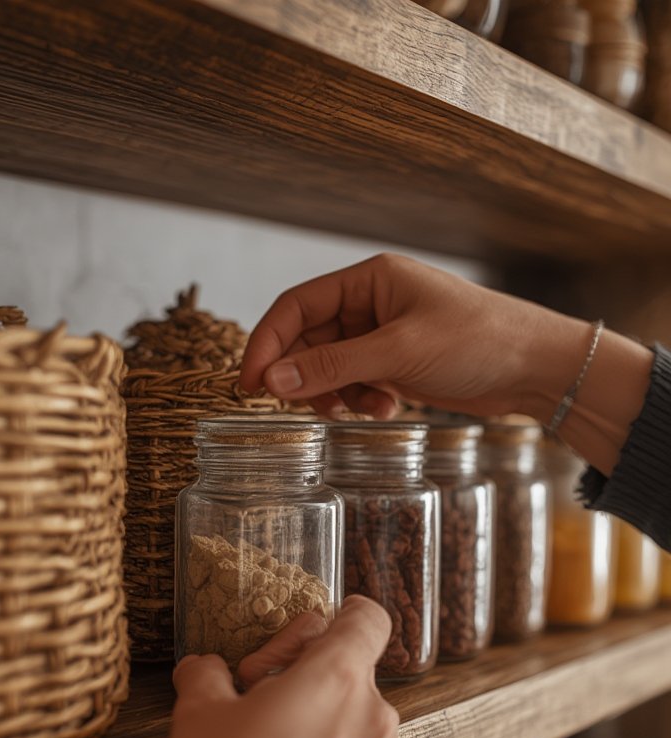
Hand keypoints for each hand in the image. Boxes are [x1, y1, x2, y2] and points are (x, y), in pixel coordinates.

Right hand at [157, 596, 402, 737]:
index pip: (367, 619)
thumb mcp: (197, 716)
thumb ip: (207, 676)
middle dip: (309, 683)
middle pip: (353, 677)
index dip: (339, 617)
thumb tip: (205, 668)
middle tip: (258, 707)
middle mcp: (375, 720)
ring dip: (323, 732)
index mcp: (337, 679)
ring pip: (358, 730)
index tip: (308, 638)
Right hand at [239, 254, 651, 473]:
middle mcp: (371, 304)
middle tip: (293, 408)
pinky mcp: (397, 365)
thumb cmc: (478, 340)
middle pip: (309, 340)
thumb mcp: (399, 352)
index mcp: (368, 279)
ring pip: (330, 368)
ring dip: (333, 394)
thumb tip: (274, 380)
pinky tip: (387, 410)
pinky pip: (356, 384)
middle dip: (302, 375)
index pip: (296, 306)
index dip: (267, 342)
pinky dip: (360, 401)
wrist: (535, 367)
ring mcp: (383, 336)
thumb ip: (333, 366)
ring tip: (355, 410)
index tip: (249, 383)